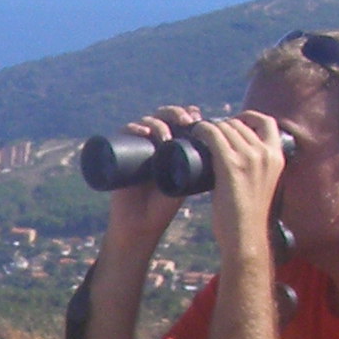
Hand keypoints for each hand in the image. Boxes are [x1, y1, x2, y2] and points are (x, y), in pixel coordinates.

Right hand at [101, 106, 196, 257]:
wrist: (139, 224)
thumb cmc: (163, 207)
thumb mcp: (185, 183)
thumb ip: (198, 170)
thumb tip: (220, 147)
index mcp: (170, 146)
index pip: (178, 120)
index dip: (187, 113)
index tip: (198, 119)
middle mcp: (151, 142)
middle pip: (162, 116)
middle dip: (174, 113)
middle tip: (185, 121)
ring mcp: (134, 147)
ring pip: (145, 122)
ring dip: (157, 122)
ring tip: (166, 136)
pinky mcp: (118, 154)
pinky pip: (123, 134)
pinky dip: (132, 128)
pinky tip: (142, 132)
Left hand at [188, 110, 288, 260]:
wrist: (245, 237)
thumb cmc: (249, 216)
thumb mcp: (262, 185)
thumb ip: (258, 170)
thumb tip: (241, 161)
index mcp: (278, 156)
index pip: (266, 122)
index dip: (247, 118)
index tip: (231, 125)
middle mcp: (266, 153)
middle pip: (240, 124)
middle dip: (222, 125)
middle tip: (207, 135)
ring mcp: (249, 157)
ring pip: (225, 127)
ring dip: (209, 127)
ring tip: (198, 136)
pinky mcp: (230, 165)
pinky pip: (213, 135)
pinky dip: (202, 130)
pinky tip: (195, 132)